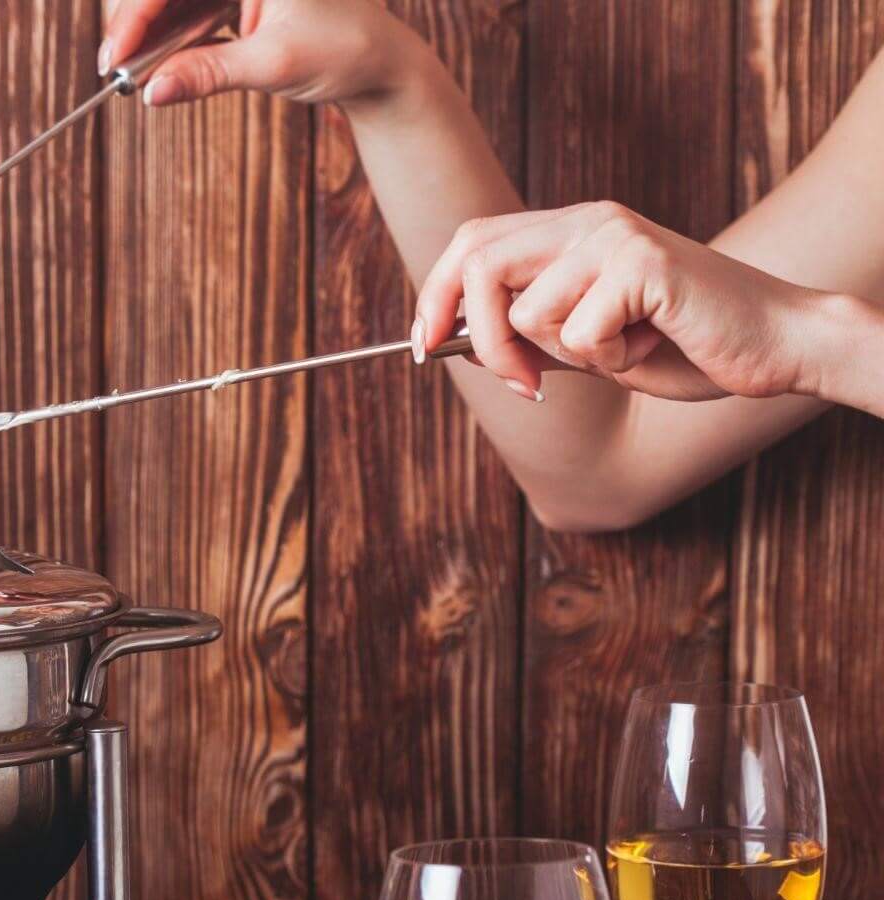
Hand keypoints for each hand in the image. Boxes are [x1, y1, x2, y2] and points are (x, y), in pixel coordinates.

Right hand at [101, 0, 419, 109]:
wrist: (379, 62)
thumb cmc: (344, 50)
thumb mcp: (274, 64)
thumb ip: (209, 74)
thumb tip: (153, 92)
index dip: (138, 12)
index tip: (116, 55)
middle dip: (137, 18)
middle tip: (114, 65)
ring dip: (149, 27)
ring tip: (130, 66)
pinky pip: (190, 5)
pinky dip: (170, 32)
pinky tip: (158, 58)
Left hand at [414, 201, 842, 402]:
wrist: (772, 346)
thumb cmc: (681, 346)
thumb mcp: (584, 343)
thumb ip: (525, 334)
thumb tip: (445, 340)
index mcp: (571, 228)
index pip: (472, 242)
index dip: (436, 295)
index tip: (423, 346)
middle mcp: (589, 219)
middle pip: (480, 264)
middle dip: (476, 337)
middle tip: (518, 383)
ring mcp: (616, 236)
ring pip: (527, 312)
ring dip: (565, 356)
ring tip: (623, 347)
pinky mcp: (643, 263)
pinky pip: (579, 333)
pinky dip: (608, 359)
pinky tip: (652, 343)